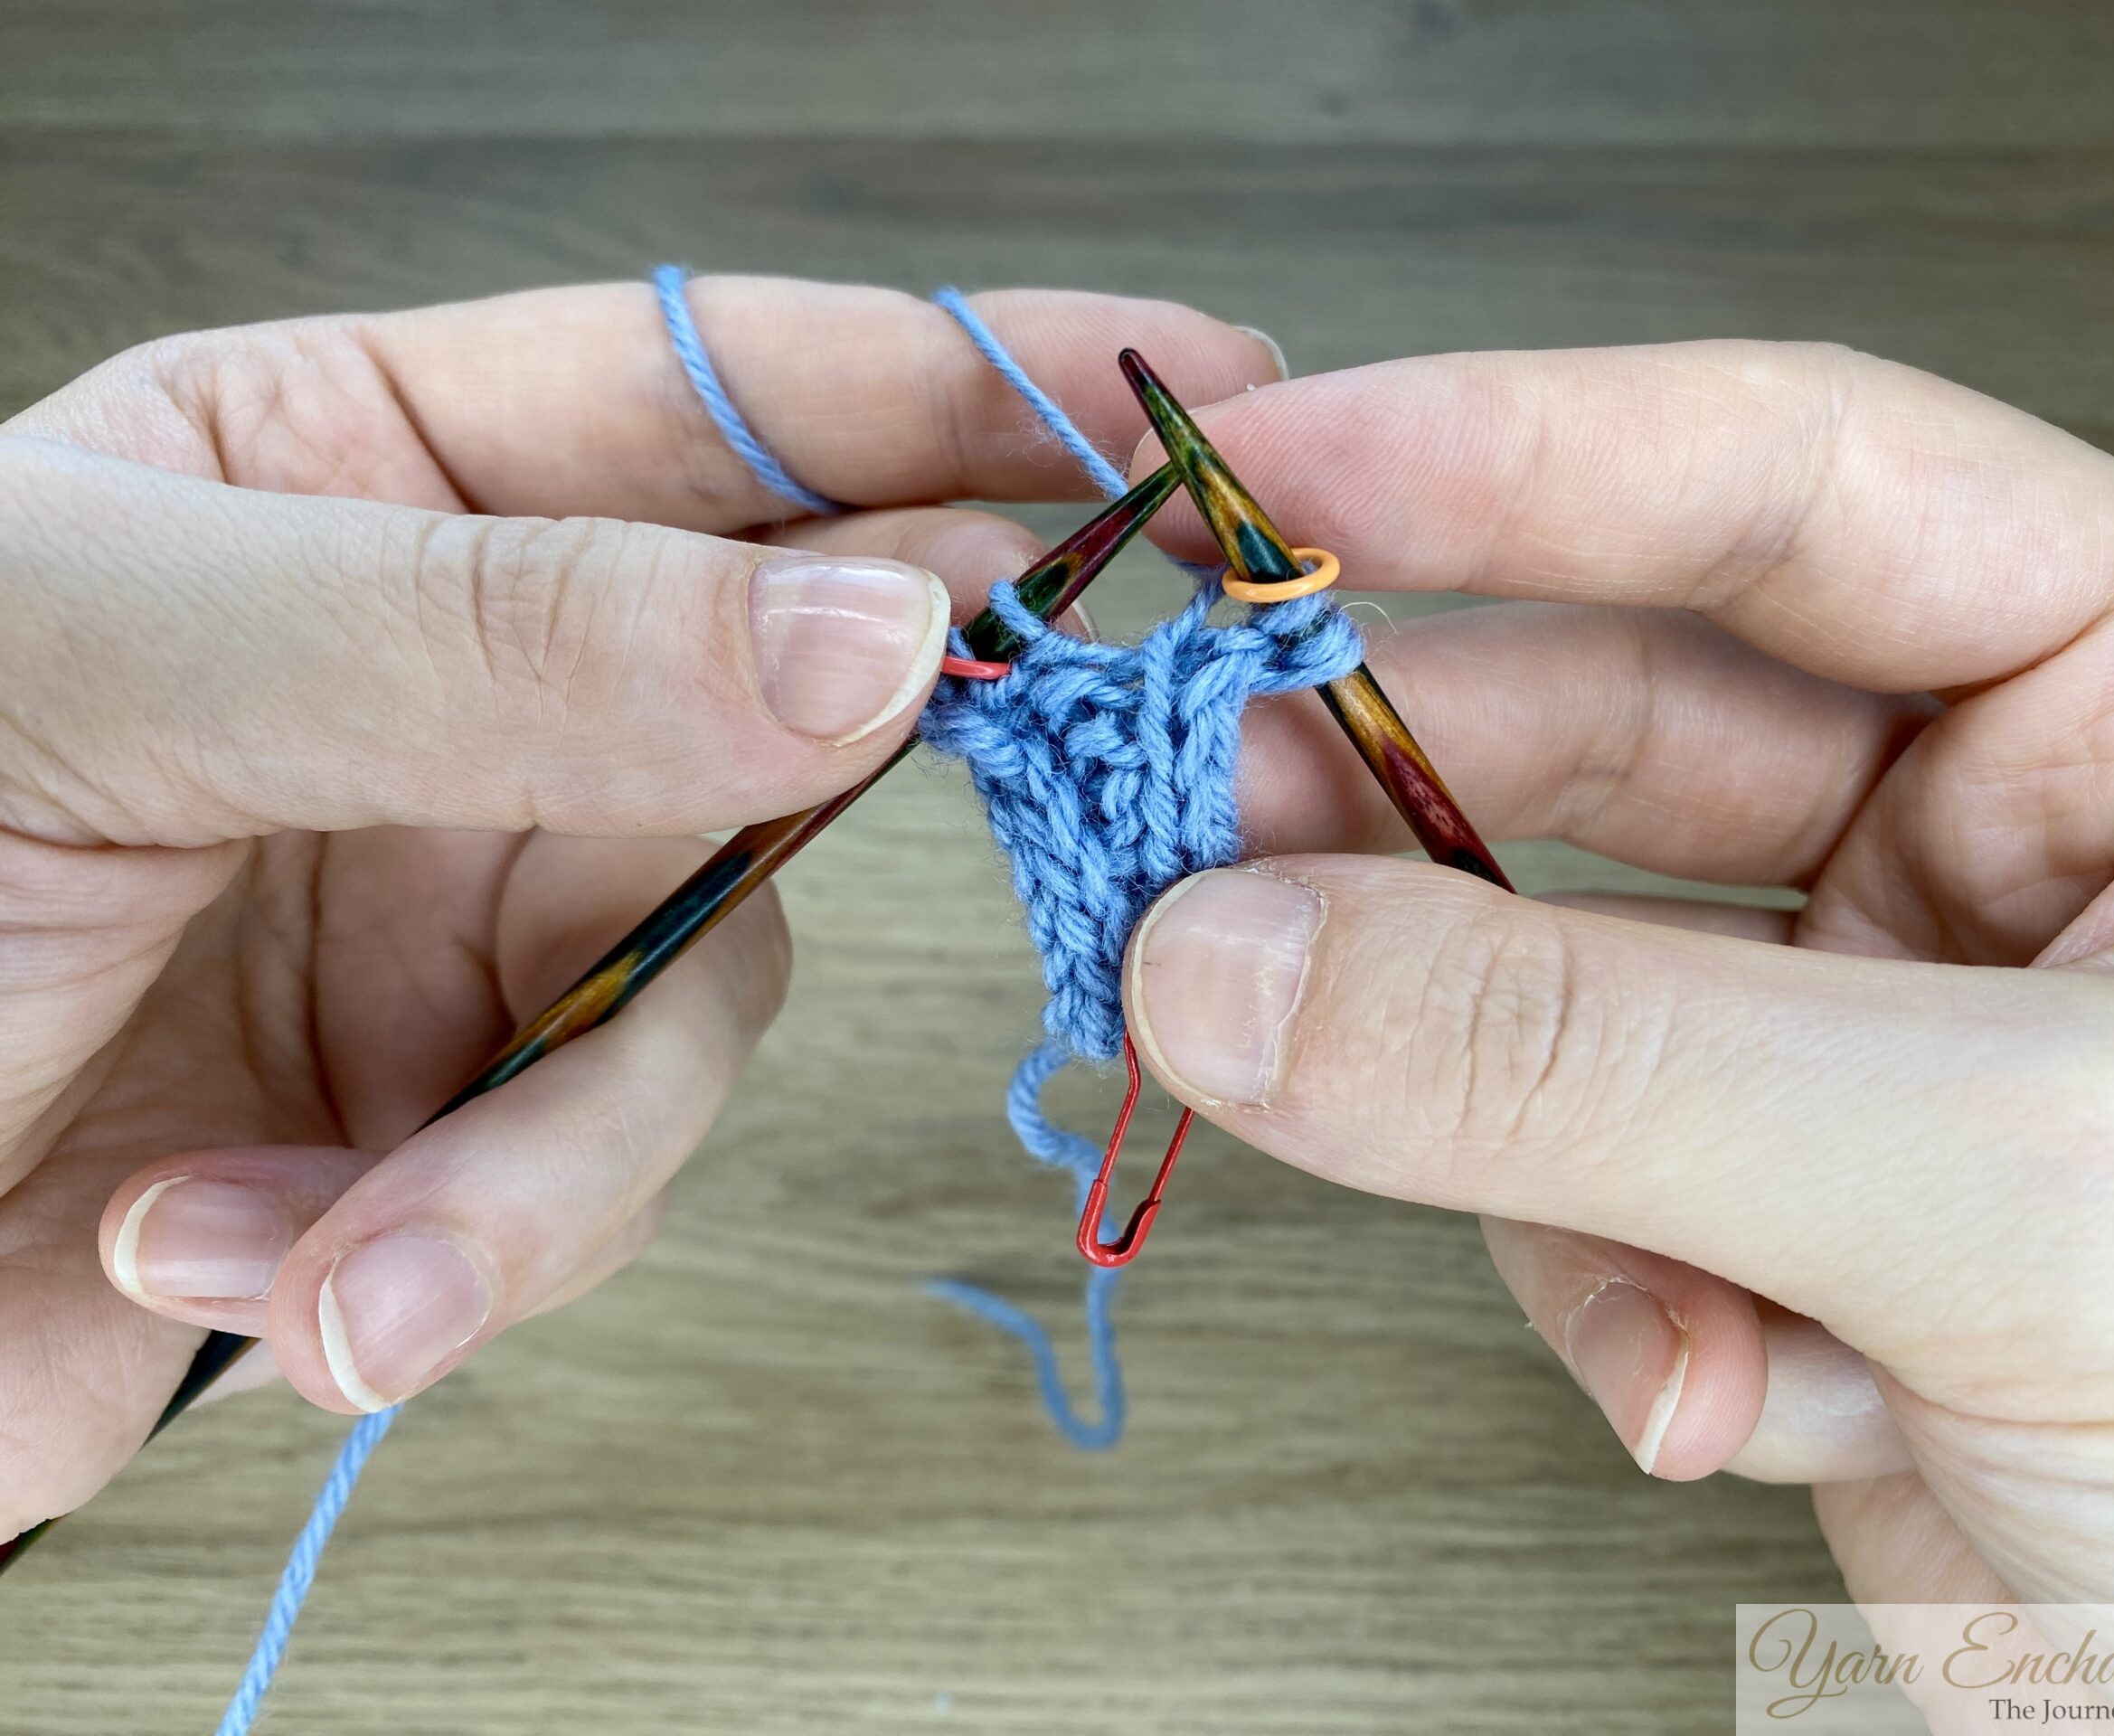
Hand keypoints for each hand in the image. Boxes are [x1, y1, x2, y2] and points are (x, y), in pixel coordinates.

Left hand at [0, 277, 1280, 1536]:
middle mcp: (446, 697)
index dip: (958, 384)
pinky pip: (565, 1203)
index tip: (1176, 402)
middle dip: (881, 771)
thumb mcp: (103, 659)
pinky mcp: (428, 1151)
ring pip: (698, 1016)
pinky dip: (429, 1267)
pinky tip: (240, 1274)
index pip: (715, 396)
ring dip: (536, 1162)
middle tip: (1061, 775)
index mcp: (350, 481)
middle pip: (784, 704)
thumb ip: (507, 636)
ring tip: (339, 1245)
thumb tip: (874, 624)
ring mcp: (455, 927)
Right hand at [1121, 343, 2113, 1606]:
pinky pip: (1571, 1193)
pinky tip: (1721, 1388)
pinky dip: (1603, 1298)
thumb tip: (1251, 963)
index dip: (1511, 454)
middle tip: (1195, 815)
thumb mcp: (2031, 1193)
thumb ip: (1611, 1058)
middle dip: (1401, 793)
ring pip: (1548, 980)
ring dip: (1477, 1088)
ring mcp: (1883, 1046)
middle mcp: (2020, 851)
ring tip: (1403, 1135)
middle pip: (1613, 724)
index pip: (1802, 485)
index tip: (1266, 476)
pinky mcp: (1787, 1228)